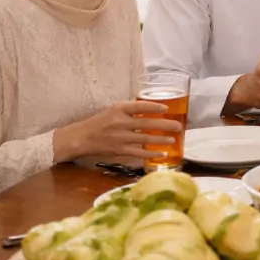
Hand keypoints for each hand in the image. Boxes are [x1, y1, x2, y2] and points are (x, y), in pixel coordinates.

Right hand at [53, 101, 182, 162]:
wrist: (81, 137)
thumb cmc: (100, 123)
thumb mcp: (113, 111)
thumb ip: (131, 110)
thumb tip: (153, 109)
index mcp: (118, 109)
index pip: (139, 106)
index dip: (153, 107)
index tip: (166, 108)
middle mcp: (119, 122)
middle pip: (146, 123)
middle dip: (164, 125)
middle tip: (178, 126)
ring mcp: (119, 137)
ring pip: (144, 138)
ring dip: (161, 139)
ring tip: (174, 139)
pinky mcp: (119, 150)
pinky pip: (138, 152)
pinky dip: (151, 153)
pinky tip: (161, 153)